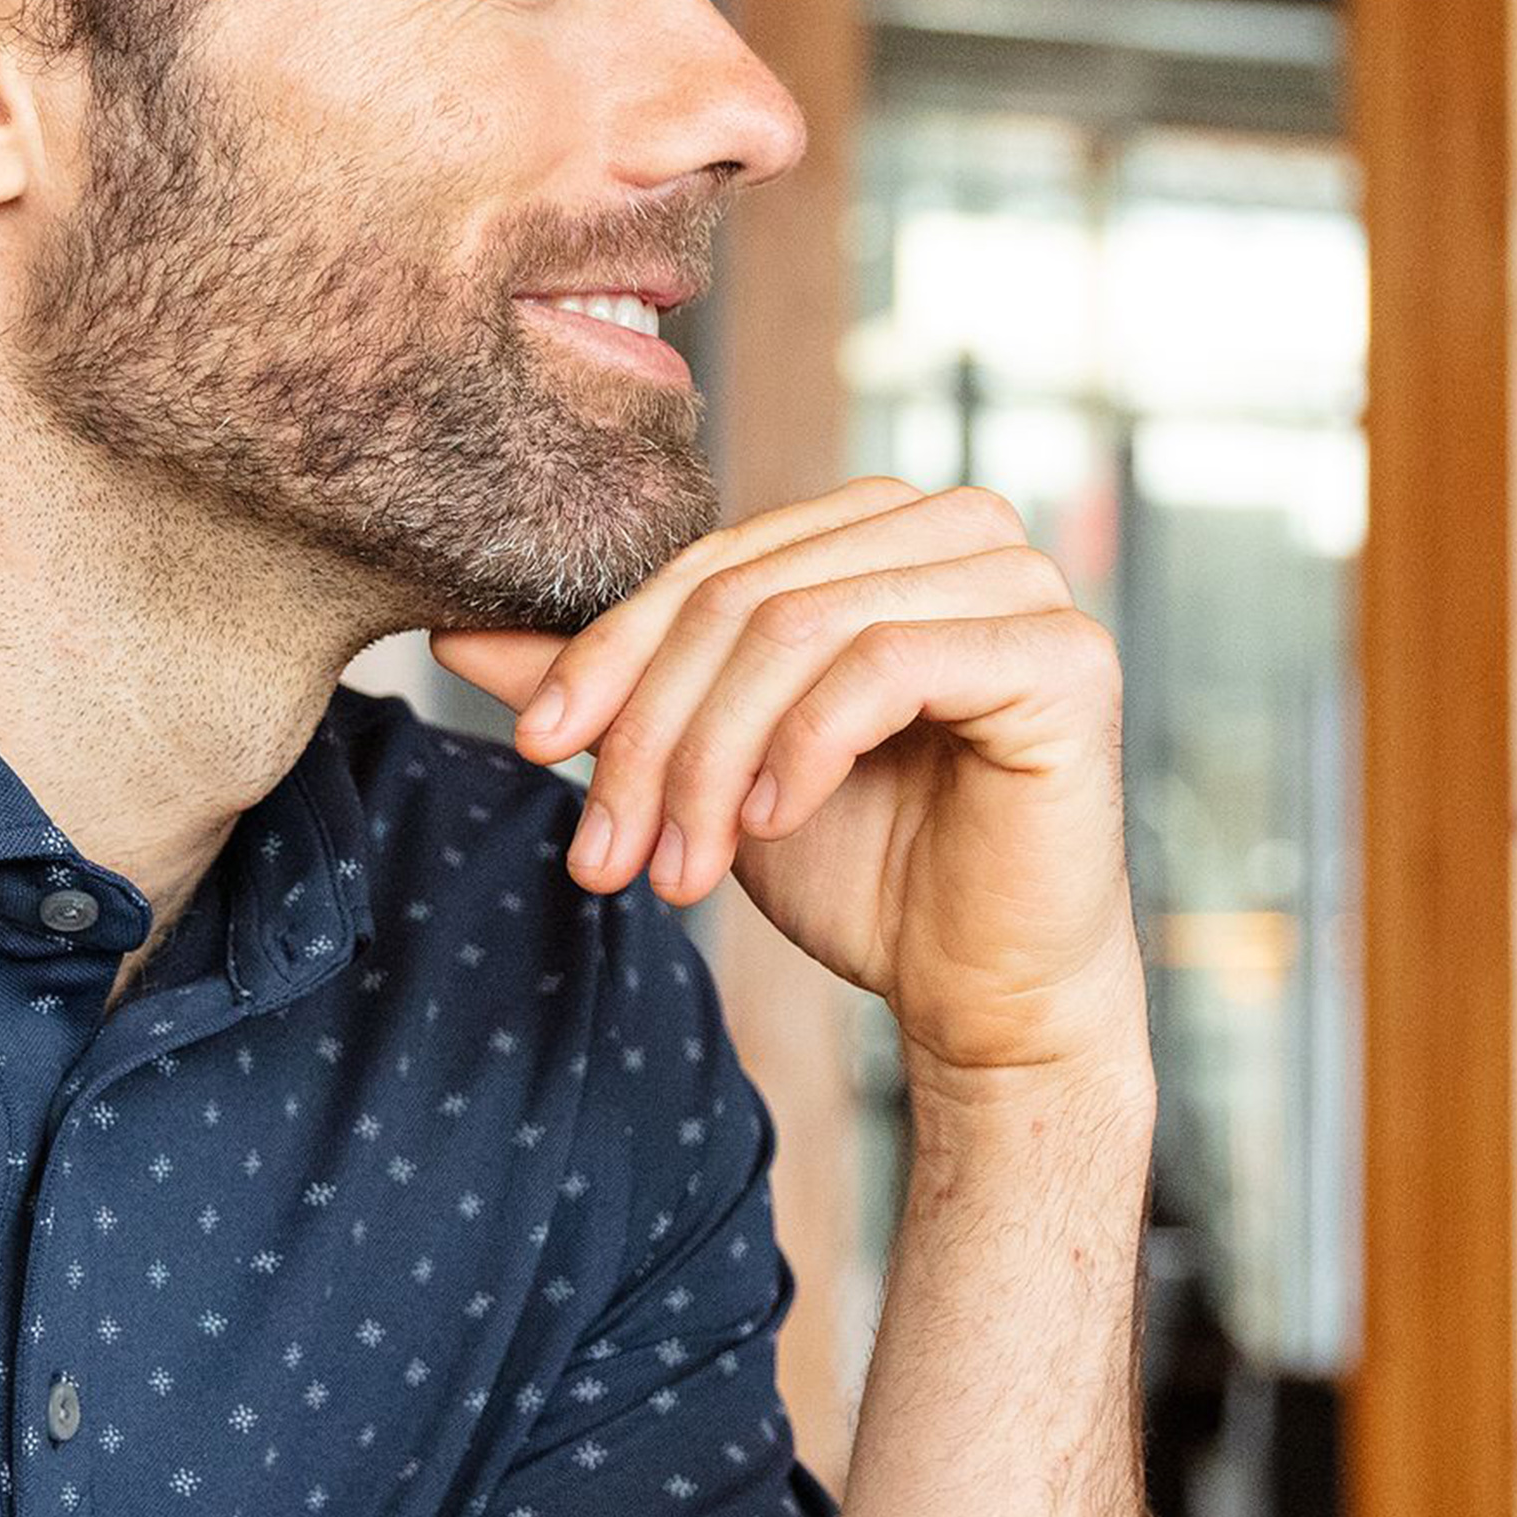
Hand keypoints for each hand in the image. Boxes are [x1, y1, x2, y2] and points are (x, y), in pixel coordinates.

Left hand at [431, 483, 1139, 1088]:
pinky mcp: (1065, 655)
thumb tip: (452, 628)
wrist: (975, 989)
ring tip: (678, 867)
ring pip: (801, 629)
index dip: (605, 655)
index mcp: (872, 528)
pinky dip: (804, 749)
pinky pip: (888, 665)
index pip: (706, 567)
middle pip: (746, 597)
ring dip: (712, 759)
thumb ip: (608, 689)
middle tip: (606, 850)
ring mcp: (1021, 582)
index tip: (532, 748)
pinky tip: (771, 826)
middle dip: (651, 730)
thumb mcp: (703, 764)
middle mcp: (954, 528)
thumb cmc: (855, 865)